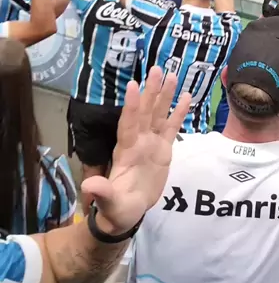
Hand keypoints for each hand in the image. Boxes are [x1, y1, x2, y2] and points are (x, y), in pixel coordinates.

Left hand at [82, 67, 190, 235]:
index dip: (131, 106)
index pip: (129, 124)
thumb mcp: (110, 203)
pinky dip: (178, 112)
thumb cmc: (116, 208)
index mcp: (125, 151)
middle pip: (145, 112)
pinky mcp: (164, 150)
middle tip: (157, 69)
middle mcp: (138, 141)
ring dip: (164, 95)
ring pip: (158, 115)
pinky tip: (186, 96)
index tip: (133, 85)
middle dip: (151, 91)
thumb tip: (89, 187)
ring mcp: (151, 143)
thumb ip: (102, 193)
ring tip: (172, 74)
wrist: (126, 213)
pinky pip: (172, 128)